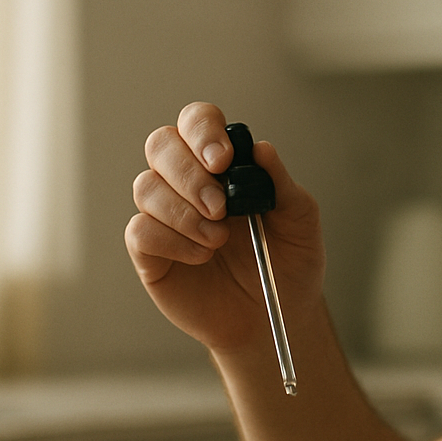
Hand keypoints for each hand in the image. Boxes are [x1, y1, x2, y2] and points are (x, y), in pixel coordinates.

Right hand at [125, 102, 323, 353]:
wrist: (273, 319)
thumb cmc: (286, 265)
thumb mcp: (301, 223)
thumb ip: (283, 185)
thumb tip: (262, 148)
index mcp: (223, 164)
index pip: (197, 122)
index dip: (203, 131)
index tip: (224, 160)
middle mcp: (188, 182)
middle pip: (161, 145)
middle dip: (189, 173)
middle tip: (221, 207)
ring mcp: (165, 215)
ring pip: (146, 187)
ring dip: (184, 213)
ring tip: (218, 241)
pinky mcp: (150, 252)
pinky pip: (140, 231)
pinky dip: (172, 241)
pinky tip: (201, 256)